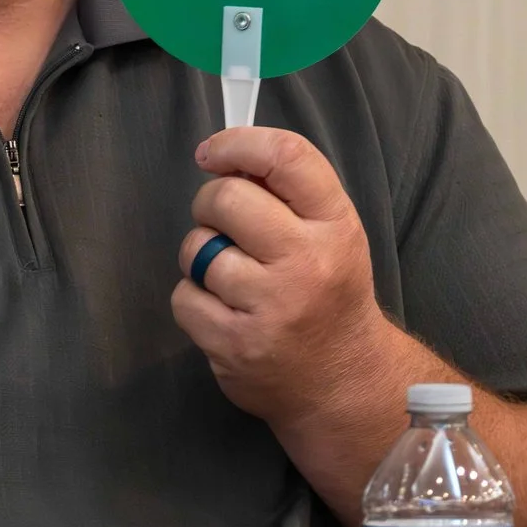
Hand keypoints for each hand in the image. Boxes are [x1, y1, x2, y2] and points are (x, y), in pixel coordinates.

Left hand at [173, 127, 391, 425]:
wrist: (343, 383)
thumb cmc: (328, 296)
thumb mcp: (332, 235)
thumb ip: (288, 193)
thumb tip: (225, 155)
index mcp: (336, 225)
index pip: (287, 157)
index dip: (238, 143)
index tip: (212, 152)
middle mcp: (307, 262)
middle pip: (227, 197)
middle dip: (210, 203)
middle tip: (223, 224)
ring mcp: (271, 306)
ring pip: (197, 249)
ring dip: (201, 257)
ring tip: (231, 276)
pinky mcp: (236, 344)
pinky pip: (184, 297)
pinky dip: (194, 300)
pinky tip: (224, 311)